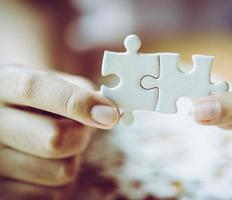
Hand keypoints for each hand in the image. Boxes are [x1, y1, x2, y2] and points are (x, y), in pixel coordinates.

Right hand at [0, 65, 118, 185]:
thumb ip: (83, 92)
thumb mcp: (56, 83)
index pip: (34, 89)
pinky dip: (64, 179)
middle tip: (84, 128)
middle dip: (81, 135)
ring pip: (61, 171)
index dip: (76, 102)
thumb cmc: (44, 101)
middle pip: (54, 139)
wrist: (14, 120)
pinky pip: (56, 193)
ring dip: (74, 158)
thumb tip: (110, 114)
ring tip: (60, 144)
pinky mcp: (5, 193)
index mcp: (3, 85)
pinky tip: (49, 163)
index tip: (110, 114)